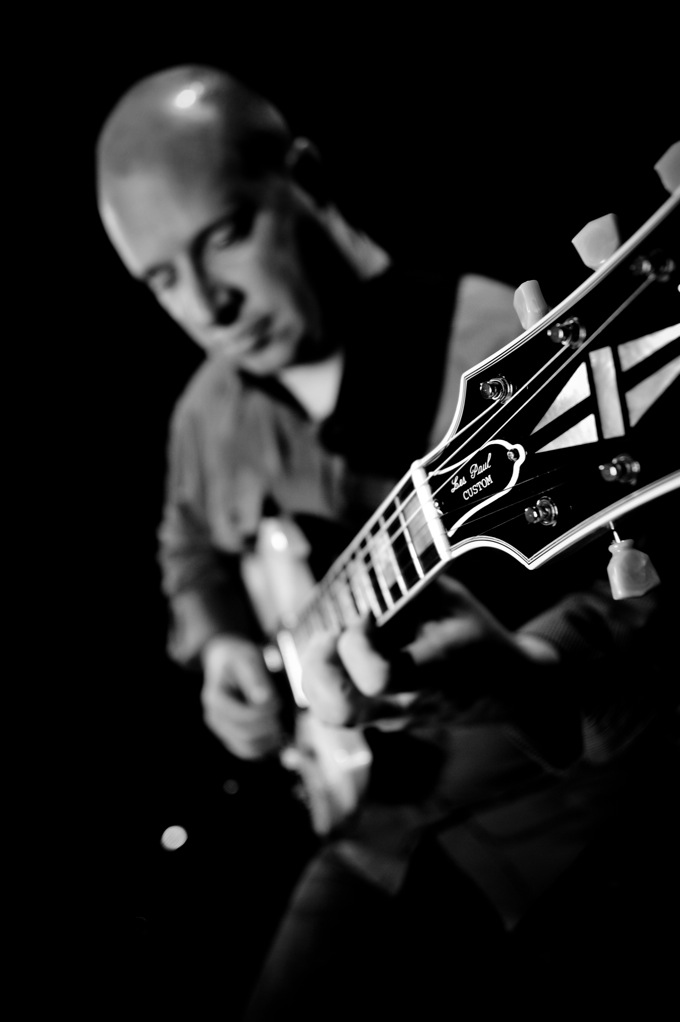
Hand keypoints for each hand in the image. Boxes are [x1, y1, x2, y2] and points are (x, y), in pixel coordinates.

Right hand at [201, 634, 283, 758]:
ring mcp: (221, 729)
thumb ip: (256, 679)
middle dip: (270, 726)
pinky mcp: (231, 736)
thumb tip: (265, 699)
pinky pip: (249, 751)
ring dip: (270, 740)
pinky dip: (265, 746)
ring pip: (249, 749)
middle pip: (247, 735)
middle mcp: (214, 718)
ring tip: (282, 724)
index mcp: (215, 699)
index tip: (278, 699)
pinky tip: (277, 734)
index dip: (266, 712)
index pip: (244, 717)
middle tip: (283, 712)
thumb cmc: (238, 657)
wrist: (225, 659)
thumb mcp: (247, 659)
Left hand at [300, 575, 559, 727]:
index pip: (378, 677)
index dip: (358, 643)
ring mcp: (390, 719)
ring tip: (332, 639)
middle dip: (318, 665)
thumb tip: (363, 557)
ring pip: (329, 714)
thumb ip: (405, 583)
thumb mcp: (451, 597)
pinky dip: (324, 678)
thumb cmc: (474, 634)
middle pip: (337, 710)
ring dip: (316, 670)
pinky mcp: (378, 721)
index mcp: (433, 672)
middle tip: (332, 632)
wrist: (505, 688)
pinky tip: (340, 649)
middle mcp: (407, 704)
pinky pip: (333, 708)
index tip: (366, 614)